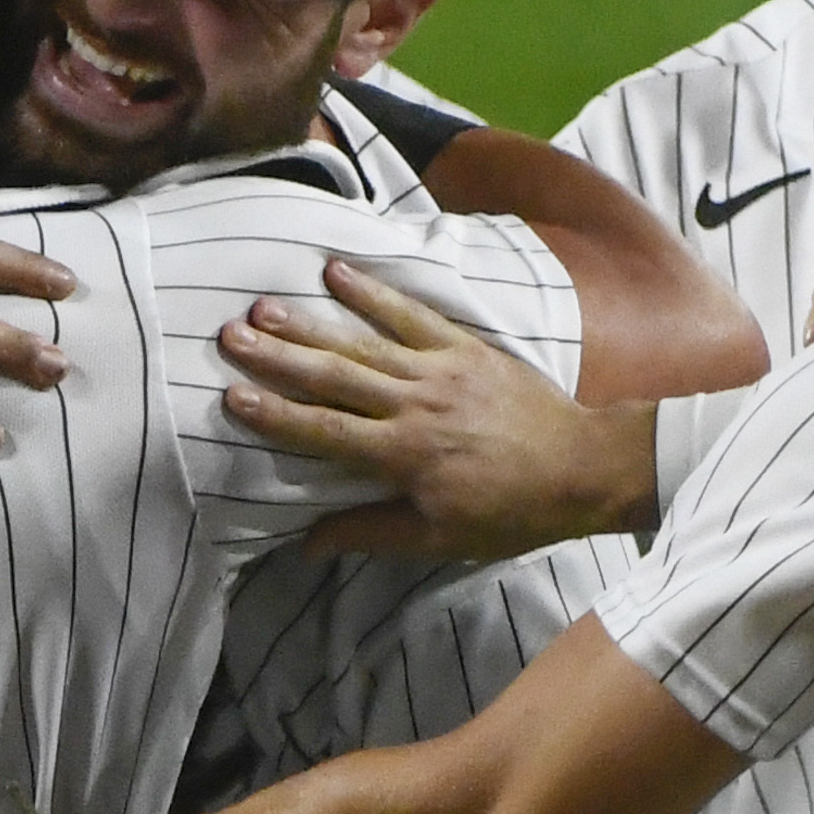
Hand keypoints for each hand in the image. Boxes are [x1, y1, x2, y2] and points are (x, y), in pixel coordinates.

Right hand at [217, 259, 654, 559]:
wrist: (584, 468)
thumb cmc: (511, 512)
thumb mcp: (439, 538)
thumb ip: (369, 532)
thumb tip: (306, 542)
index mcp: (405, 455)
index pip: (325, 431)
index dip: (275, 415)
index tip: (230, 397)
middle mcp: (416, 404)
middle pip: (334, 376)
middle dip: (278, 355)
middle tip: (229, 335)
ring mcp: (441, 369)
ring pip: (364, 341)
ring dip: (311, 321)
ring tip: (263, 304)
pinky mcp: (465, 347)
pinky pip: (412, 313)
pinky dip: (374, 290)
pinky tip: (337, 270)